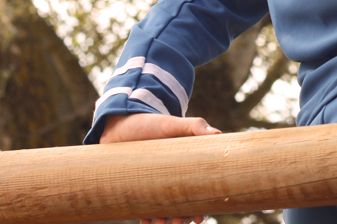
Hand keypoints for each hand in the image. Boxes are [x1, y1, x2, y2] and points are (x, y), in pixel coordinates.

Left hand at [100, 114, 221, 223]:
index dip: (201, 206)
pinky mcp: (140, 185)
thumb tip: (218, 133)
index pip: (200, 188)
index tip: (198, 217)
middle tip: (176, 223)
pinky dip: (147, 216)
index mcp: (189, 163)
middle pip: (183, 203)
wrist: (119, 123)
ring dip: (164, 220)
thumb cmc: (149, 122)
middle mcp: (175, 175)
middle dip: (181, 217)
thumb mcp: (172, 124)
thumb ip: (194, 126)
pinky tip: (145, 223)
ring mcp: (157, 182)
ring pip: (165, 208)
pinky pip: (146, 206)